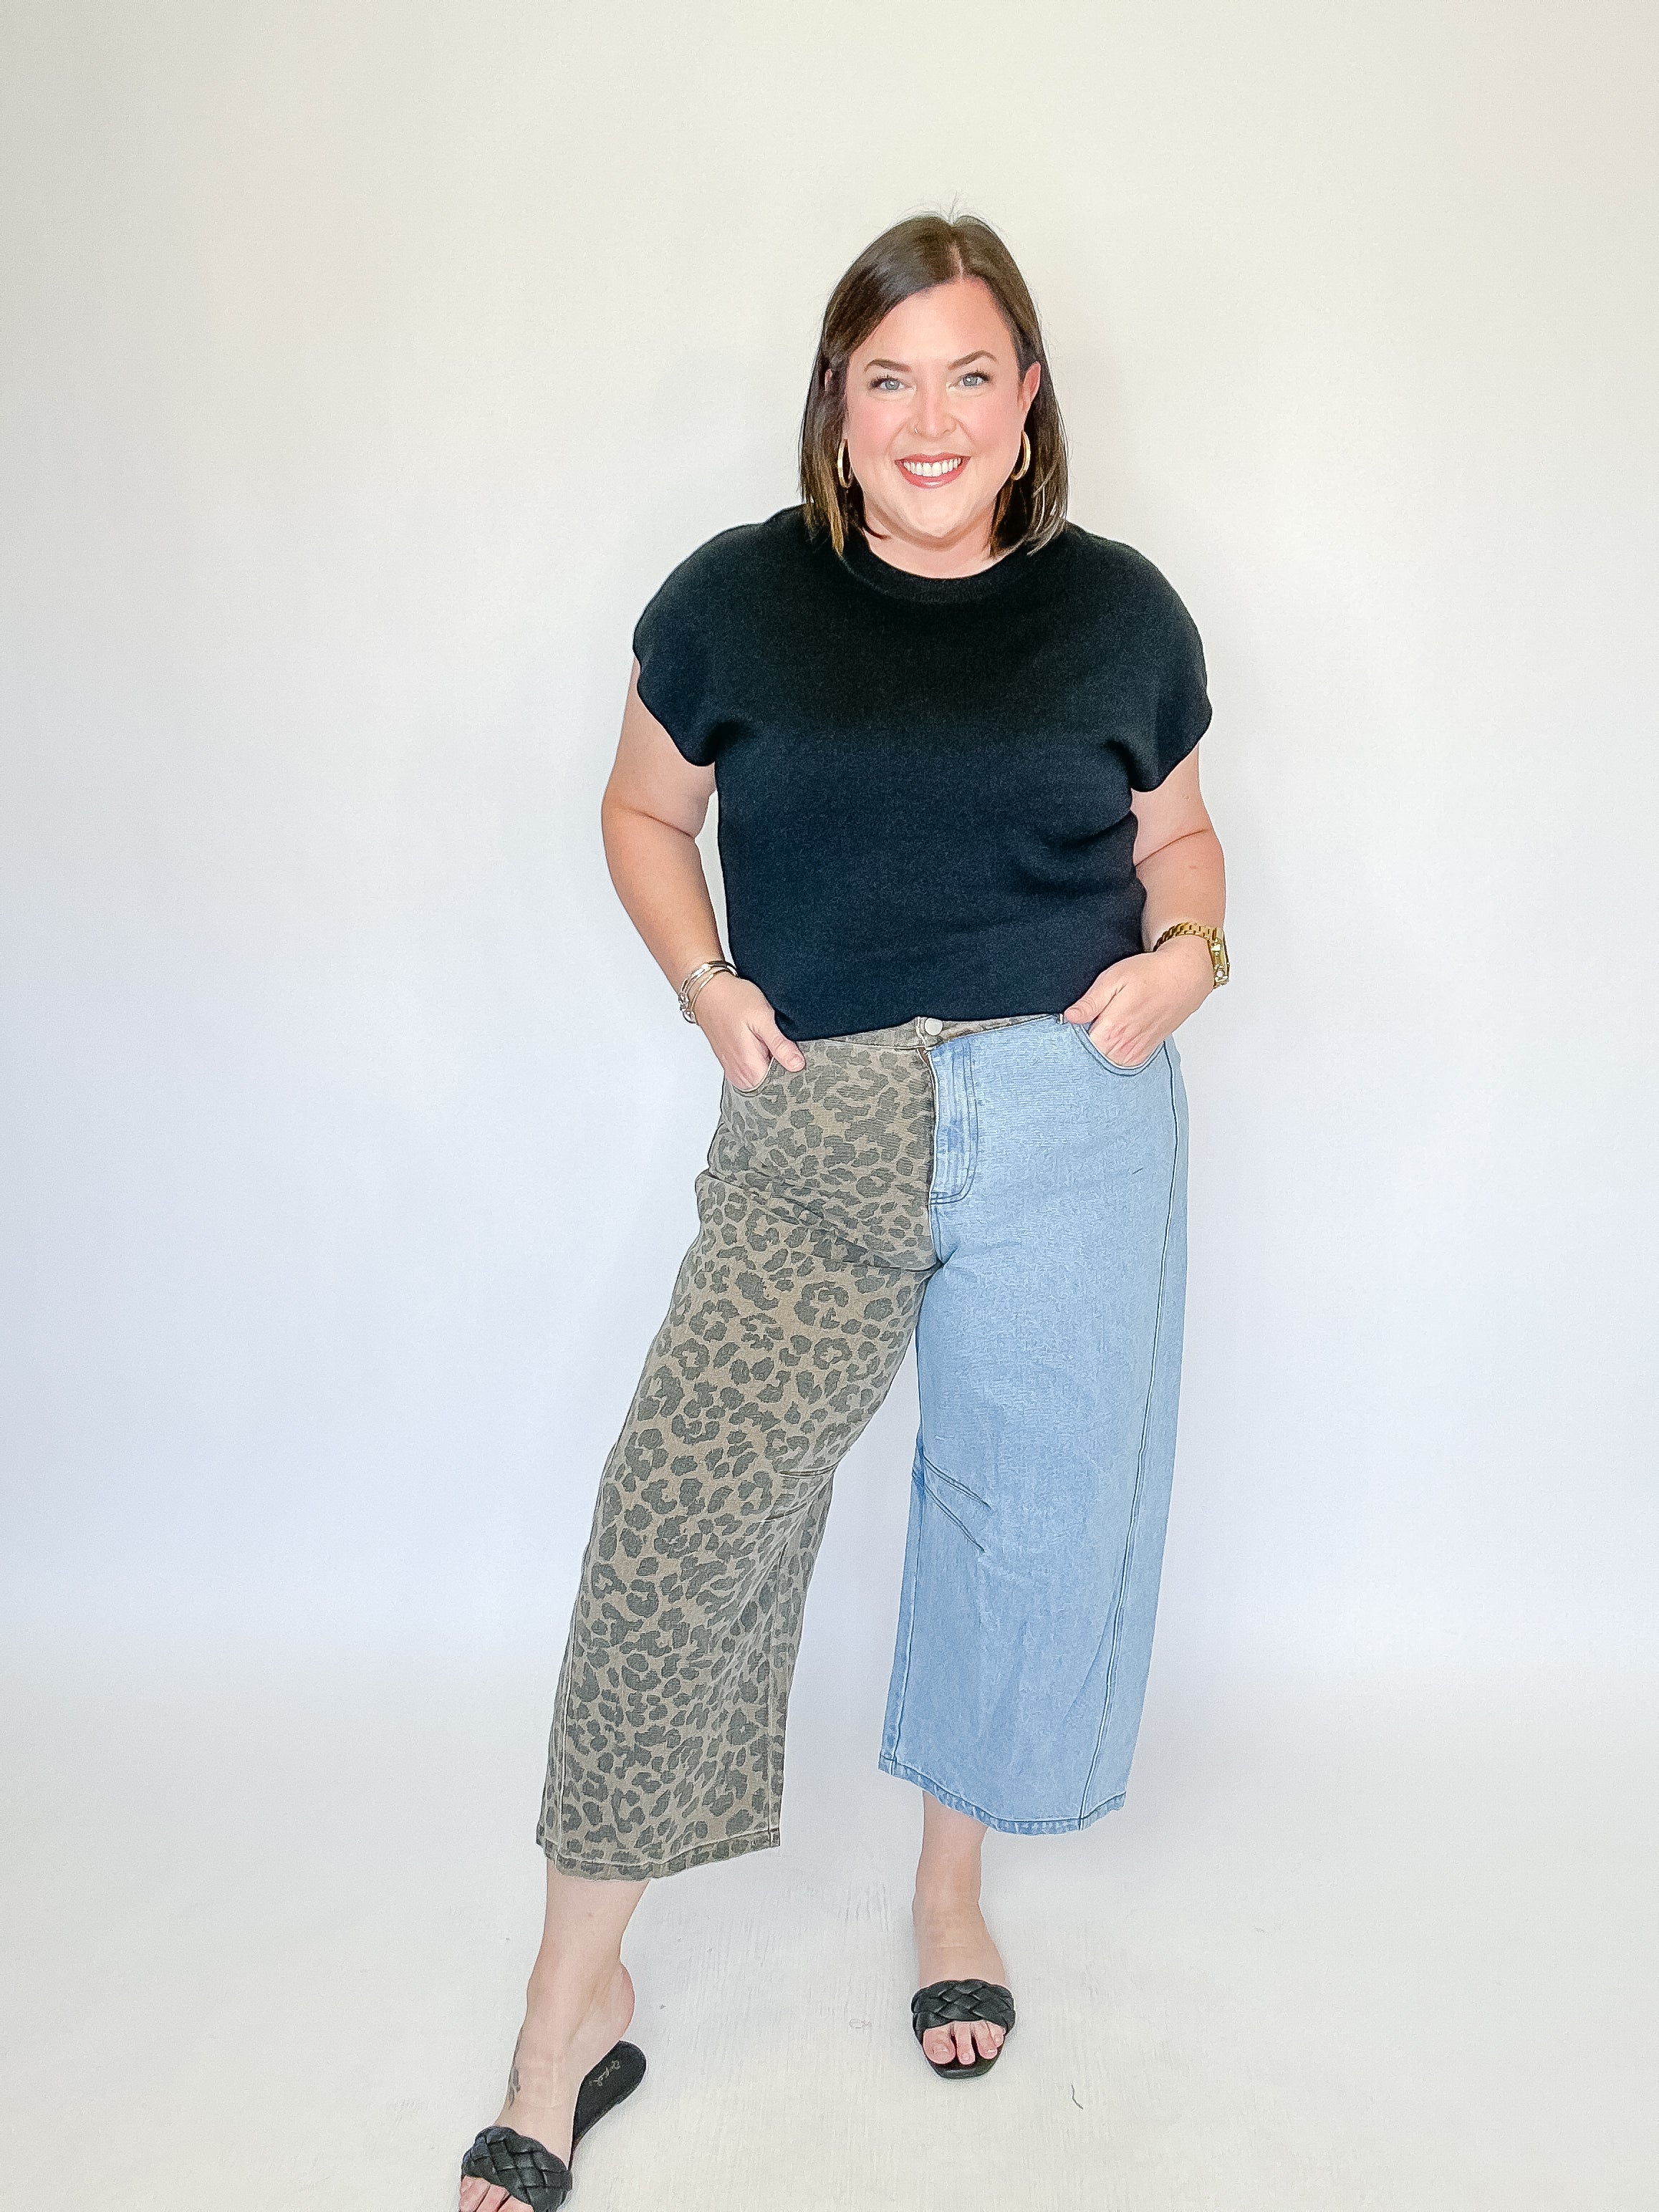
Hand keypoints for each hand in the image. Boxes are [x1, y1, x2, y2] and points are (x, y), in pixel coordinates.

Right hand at [693, 972, 806, 1089]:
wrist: (709, 992)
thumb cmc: (733, 1000)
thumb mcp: (763, 1018)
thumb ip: (780, 1045)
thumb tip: (798, 1064)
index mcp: (750, 1068)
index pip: (782, 1084)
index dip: (793, 1070)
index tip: (794, 1052)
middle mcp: (740, 1075)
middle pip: (772, 1082)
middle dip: (783, 1066)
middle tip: (781, 1042)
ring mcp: (734, 1071)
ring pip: (763, 1077)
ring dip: (771, 1062)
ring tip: (768, 1040)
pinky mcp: (732, 1065)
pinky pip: (753, 1071)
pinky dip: (761, 1059)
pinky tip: (760, 1043)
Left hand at [1062, 936, 1213, 1066]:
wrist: (1183, 978)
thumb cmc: (1149, 974)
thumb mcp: (1113, 979)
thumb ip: (1090, 1002)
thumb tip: (1069, 1016)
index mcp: (1112, 1029)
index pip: (1077, 1048)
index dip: (1067, 1039)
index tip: (1064, 1029)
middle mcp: (1124, 1047)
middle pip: (1089, 1059)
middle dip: (1079, 1047)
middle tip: (1080, 1028)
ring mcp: (1135, 1053)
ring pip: (1104, 1062)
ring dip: (1095, 1051)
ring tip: (1096, 1030)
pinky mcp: (1143, 1054)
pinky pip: (1119, 1063)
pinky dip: (1110, 1054)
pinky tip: (1109, 1038)